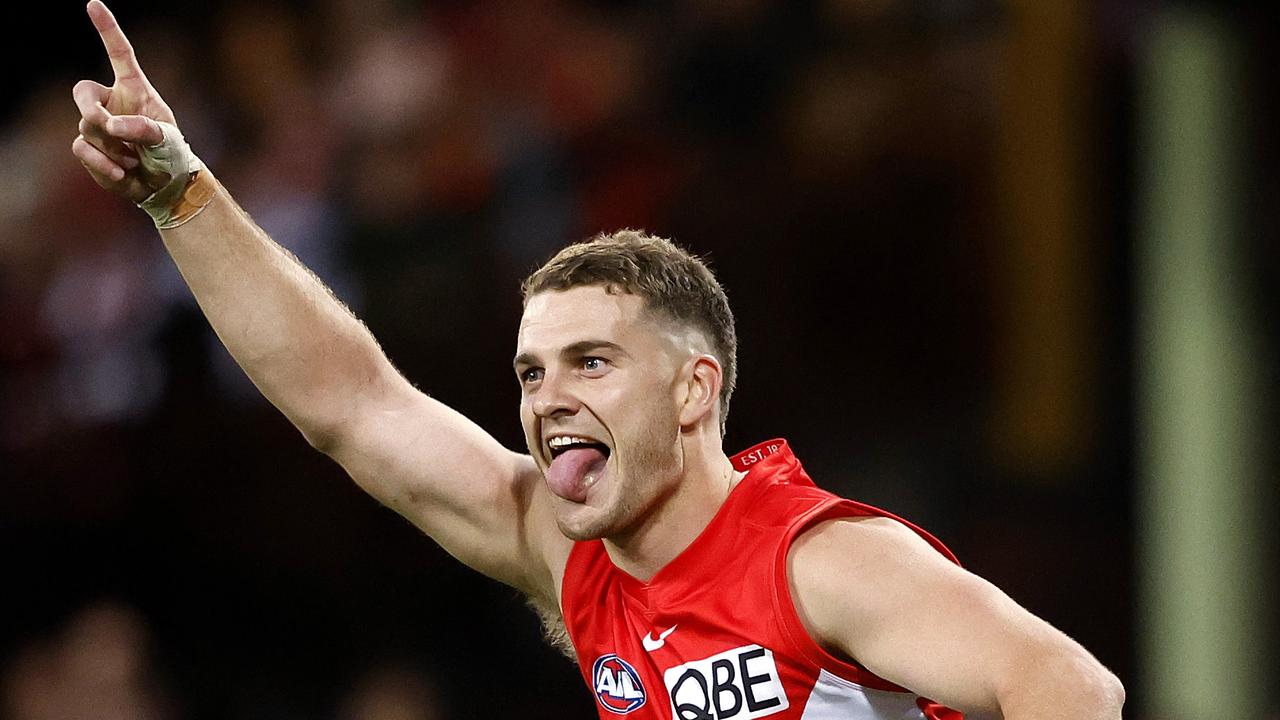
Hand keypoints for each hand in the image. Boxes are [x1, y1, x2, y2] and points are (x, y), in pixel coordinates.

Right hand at [72, 0, 178, 202]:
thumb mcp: (167, 139)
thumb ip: (144, 128)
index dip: (107, 29)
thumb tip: (112, 126)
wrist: (164, 186)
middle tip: (106, 125)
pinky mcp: (89, 147)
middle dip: (91, 108)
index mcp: (134, 89)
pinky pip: (82, 148)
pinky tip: (123, 173)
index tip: (94, 4)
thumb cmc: (170, 155)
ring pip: (87, 126)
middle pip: (83, 92)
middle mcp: (112, 102)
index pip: (119, 53)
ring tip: (136, 160)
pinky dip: (102, 163)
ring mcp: (97, 125)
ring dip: (113, 147)